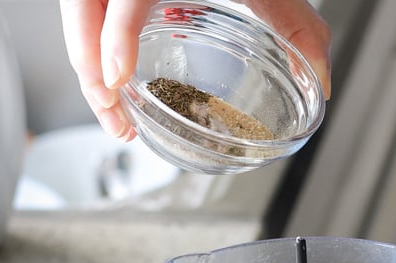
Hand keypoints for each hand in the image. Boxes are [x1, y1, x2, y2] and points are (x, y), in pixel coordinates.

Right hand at [58, 0, 331, 140]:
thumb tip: (320, 80)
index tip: (117, 76)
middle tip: (115, 118)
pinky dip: (89, 43)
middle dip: (90, 70)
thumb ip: (297, 26)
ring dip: (86, 63)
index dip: (114, 34)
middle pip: (81, 8)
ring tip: (112, 110)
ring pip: (75, 10)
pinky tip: (109, 75)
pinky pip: (82, 6)